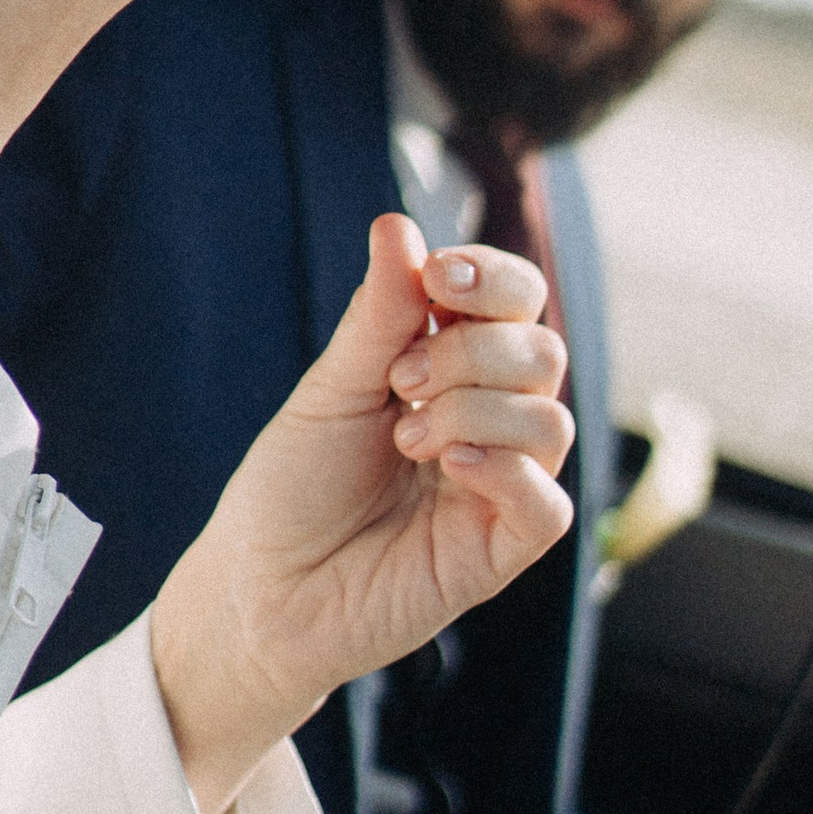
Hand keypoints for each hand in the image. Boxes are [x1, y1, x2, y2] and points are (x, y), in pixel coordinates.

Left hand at [150, 216, 573, 813]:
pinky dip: (502, 468)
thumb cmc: (292, 487)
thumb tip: (399, 225)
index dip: (492, 277)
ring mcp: (500, 486)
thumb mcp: (332, 388)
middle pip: (543, 351)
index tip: (437, 276)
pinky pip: (548, 502)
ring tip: (406, 437)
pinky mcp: (501, 550)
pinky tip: (446, 466)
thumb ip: (378, 316)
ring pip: (553, 419)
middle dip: (474, 349)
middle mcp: (489, 421)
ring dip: (475, 409)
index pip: (517, 301)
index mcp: (453, 369)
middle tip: (400, 380)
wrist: (259, 588)